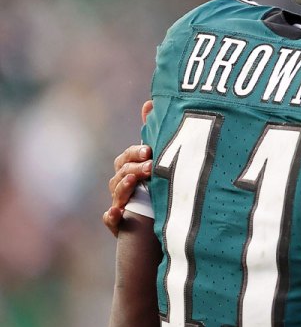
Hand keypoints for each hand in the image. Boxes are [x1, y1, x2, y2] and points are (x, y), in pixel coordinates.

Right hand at [102, 99, 155, 236]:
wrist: (163, 221)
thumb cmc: (158, 186)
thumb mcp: (158, 160)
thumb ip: (153, 133)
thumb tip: (150, 102)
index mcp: (129, 169)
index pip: (127, 157)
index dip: (136, 153)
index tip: (149, 151)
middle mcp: (122, 185)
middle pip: (121, 173)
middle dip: (135, 168)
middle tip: (152, 166)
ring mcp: (120, 204)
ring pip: (117, 193)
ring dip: (125, 186)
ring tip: (135, 180)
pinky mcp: (120, 224)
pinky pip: (110, 221)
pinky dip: (111, 217)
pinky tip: (117, 213)